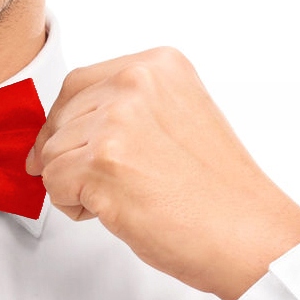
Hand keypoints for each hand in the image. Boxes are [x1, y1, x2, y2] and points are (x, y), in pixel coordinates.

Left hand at [24, 47, 299, 299]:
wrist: (248, 234)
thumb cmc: (221, 193)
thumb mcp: (179, 119)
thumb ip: (131, 110)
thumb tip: (75, 125)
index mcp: (158, 65)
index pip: (80, 84)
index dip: (65, 122)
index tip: (64, 145)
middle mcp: (136, 83)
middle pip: (61, 118)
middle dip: (71, 157)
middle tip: (108, 185)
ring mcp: (117, 121)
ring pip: (51, 153)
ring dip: (74, 184)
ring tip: (124, 198)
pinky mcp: (102, 163)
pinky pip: (53, 184)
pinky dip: (74, 207)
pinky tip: (117, 211)